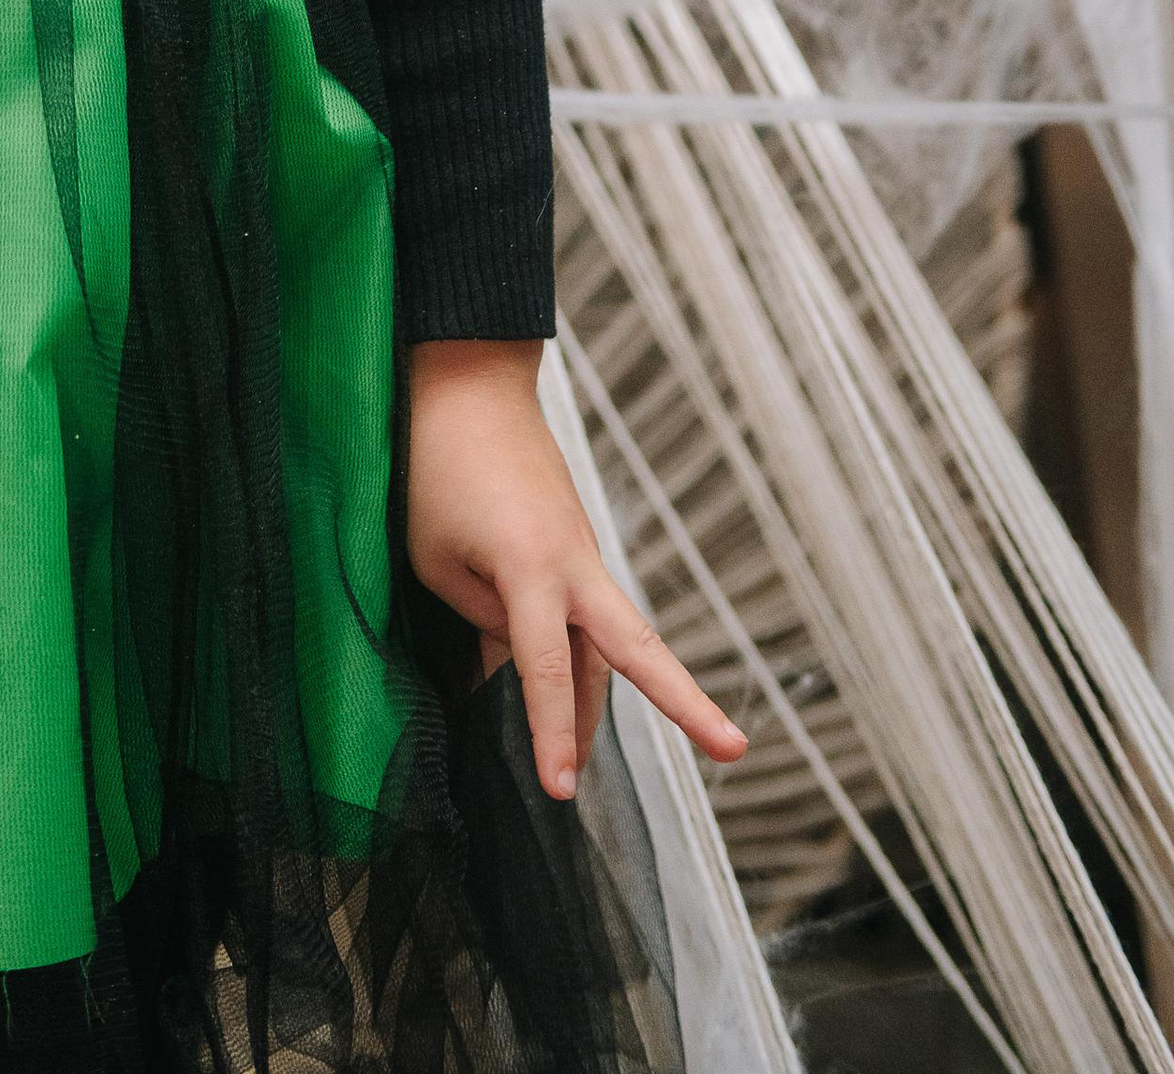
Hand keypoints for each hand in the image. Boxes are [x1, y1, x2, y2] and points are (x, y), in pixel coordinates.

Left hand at [406, 338, 746, 801]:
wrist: (471, 381)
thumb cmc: (437, 467)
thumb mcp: (437, 556)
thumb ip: (482, 618)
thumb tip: (516, 667)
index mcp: (531, 568)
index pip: (545, 669)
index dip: (550, 733)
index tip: (560, 791)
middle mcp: (574, 564)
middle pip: (637, 648)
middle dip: (686, 702)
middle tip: (735, 750)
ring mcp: (581, 552)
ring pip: (607, 643)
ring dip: (597, 701)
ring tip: (575, 765)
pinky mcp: (574, 545)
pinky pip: (584, 616)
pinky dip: (576, 659)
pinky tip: (557, 695)